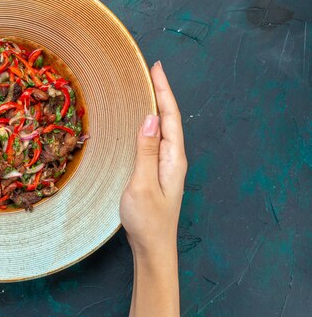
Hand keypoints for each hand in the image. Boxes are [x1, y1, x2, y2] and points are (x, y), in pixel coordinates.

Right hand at [120, 61, 186, 256]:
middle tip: (152, 70)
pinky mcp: (157, 172)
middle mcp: (173, 158)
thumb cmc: (147, 220)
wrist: (152, 248)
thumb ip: (145, 151)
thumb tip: (149, 118)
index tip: (157, 68)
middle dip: (162, 93)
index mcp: (172, 158)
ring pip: (163, 128)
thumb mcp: (143, 184)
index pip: (169, 117)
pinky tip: (143, 121)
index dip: (164, 91)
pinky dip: (150, 123)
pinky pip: (155, 140)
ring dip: (157, 106)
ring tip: (148, 88)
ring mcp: (166, 165)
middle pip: (169, 119)